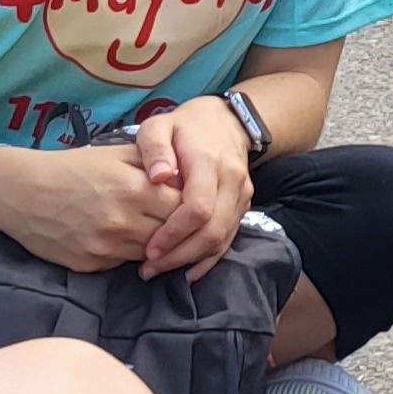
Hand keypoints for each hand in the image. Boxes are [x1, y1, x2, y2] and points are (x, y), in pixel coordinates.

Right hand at [0, 144, 178, 272]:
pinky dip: (130, 254)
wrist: (21, 192)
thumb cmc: (71, 168)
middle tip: (176, 221)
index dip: (189, 204)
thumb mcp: (116, 154)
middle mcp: (123, 220)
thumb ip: (155, 163)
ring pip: (152, 253)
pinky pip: (124, 264)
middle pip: (172, 233)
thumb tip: (187, 176)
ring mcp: (107, 246)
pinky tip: (124, 239)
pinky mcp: (91, 264)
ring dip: (157, 244)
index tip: (188, 201)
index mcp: (134, 188)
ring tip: (152, 230)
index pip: (184, 206)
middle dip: (178, 228)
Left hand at [133, 98, 255, 278]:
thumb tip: (157, 177)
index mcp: (208, 162)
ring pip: (222, 238)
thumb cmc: (184, 127)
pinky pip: (229, 238)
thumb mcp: (159, 125)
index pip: (198, 207)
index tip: (149, 249)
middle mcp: (231, 181)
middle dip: (180, 254)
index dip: (175, 232)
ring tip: (159, 270)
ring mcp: (241, 195)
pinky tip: (187, 272)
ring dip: (191, 260)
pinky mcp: (243, 205)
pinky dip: (209, 259)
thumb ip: (154, 148)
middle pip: (213, 229)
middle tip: (149, 268)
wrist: (228, 121)